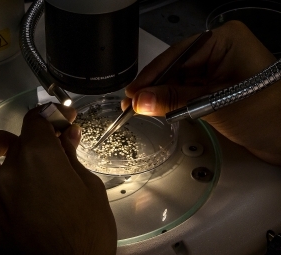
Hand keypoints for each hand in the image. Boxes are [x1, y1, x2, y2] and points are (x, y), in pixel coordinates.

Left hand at [0, 105, 116, 254]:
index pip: (37, 121)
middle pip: (17, 138)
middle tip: (54, 142)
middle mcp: (11, 174)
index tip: (63, 119)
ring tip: (11, 149)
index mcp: (40, 160)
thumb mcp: (90, 186)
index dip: (52, 115)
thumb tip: (67, 135)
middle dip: (38, 135)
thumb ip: (72, 157)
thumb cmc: (90, 231)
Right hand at [122, 21, 280, 165]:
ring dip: (162, 96)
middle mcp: (220, 51)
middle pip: (176, 68)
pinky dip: (173, 102)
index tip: (133, 92)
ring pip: (179, 81)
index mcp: (225, 41)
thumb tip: (142, 100)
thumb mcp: (215, 103)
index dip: (152, 76)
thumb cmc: (268, 114)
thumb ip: (175, 100)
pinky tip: (159, 109)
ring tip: (142, 109)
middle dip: (154, 88)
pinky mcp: (215, 86)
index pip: (177, 55)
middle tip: (133, 104)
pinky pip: (187, 91)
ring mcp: (217, 69)